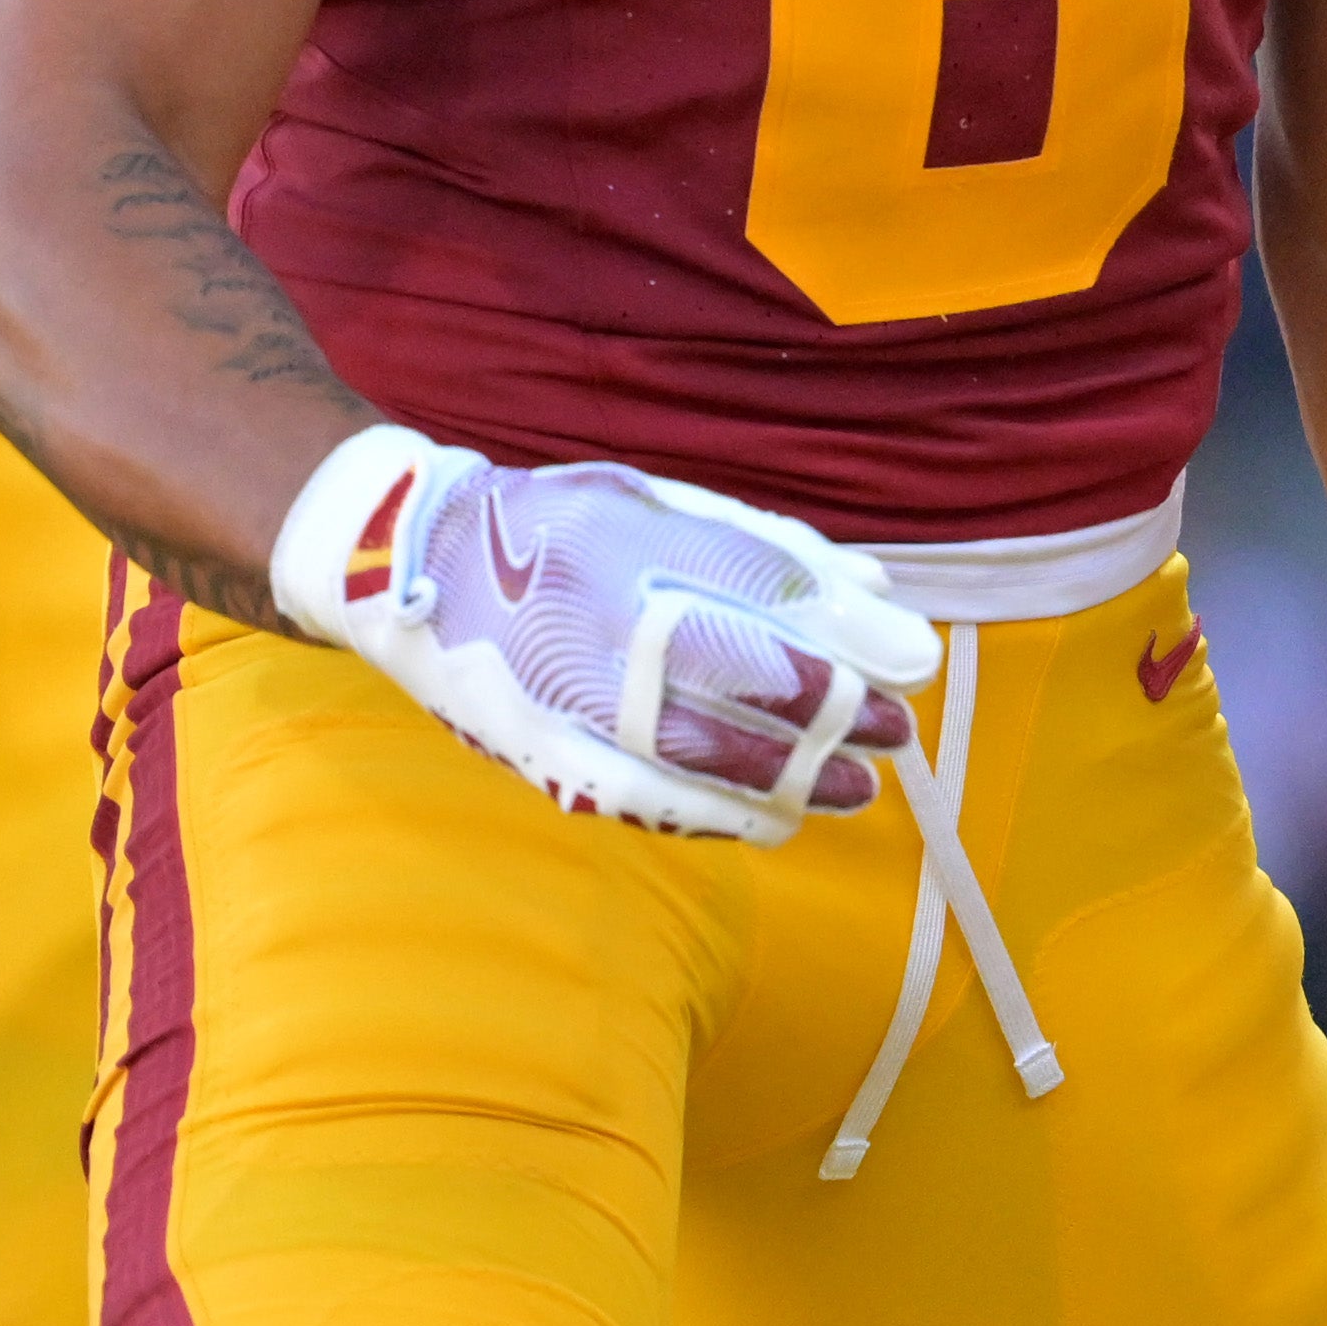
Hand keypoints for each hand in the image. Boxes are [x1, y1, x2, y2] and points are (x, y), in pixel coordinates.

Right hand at [265, 424, 933, 840]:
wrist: (417, 567)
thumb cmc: (562, 525)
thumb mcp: (663, 507)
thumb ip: (768, 551)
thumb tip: (875, 589)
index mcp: (625, 551)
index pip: (757, 612)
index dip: (843, 650)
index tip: (909, 667)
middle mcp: (592, 630)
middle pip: (736, 694)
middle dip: (832, 725)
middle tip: (895, 738)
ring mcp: (562, 702)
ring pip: (693, 762)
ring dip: (787, 783)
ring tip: (852, 791)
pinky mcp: (540, 756)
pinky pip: (640, 802)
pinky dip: (715, 815)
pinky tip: (772, 818)